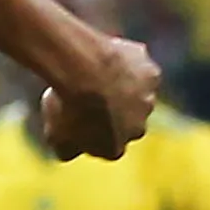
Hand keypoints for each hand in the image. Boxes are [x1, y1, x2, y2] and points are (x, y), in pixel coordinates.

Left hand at [39, 28, 159, 161]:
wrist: (86, 73)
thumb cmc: (68, 106)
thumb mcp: (56, 137)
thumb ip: (66, 149)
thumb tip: (69, 152)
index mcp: (114, 150)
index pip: (104, 145)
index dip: (89, 130)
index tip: (75, 115)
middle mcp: (137, 130)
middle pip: (124, 121)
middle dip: (110, 109)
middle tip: (86, 93)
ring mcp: (148, 103)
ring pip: (135, 95)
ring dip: (120, 86)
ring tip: (94, 73)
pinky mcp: (153, 76)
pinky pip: (140, 69)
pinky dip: (128, 63)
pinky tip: (108, 56)